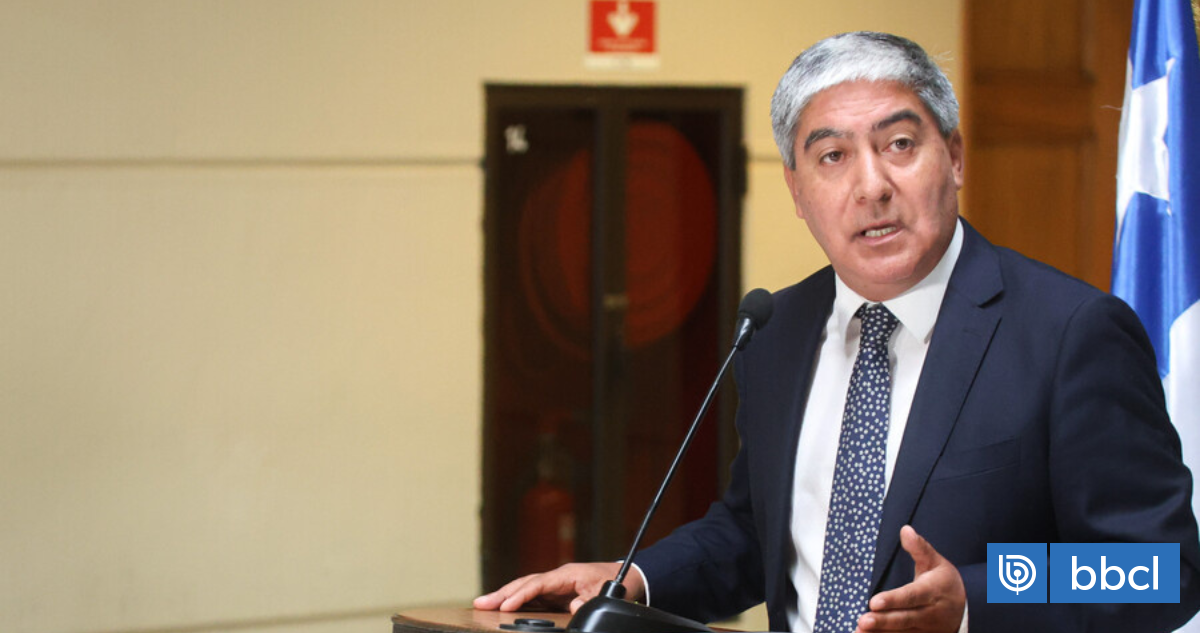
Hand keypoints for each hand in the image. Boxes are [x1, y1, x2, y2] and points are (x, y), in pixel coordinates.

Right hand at [473, 562, 643, 613]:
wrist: (627, 576)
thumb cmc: (616, 582)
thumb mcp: (606, 592)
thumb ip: (588, 600)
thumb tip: (571, 607)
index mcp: (567, 574)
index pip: (539, 584)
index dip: (521, 595)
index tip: (506, 606)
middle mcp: (557, 577)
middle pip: (525, 583)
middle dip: (502, 593)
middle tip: (480, 603)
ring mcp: (555, 584)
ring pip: (525, 588)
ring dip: (504, 596)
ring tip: (483, 605)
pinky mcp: (555, 593)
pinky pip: (532, 595)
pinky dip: (516, 600)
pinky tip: (502, 607)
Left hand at [857, 526, 964, 632]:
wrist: (970, 609)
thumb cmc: (946, 583)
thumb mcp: (936, 562)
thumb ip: (919, 548)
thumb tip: (905, 530)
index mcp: (931, 592)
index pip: (911, 596)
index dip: (893, 600)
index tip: (874, 602)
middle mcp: (928, 613)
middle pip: (903, 618)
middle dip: (883, 621)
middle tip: (863, 621)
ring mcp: (925, 629)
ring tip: (859, 632)